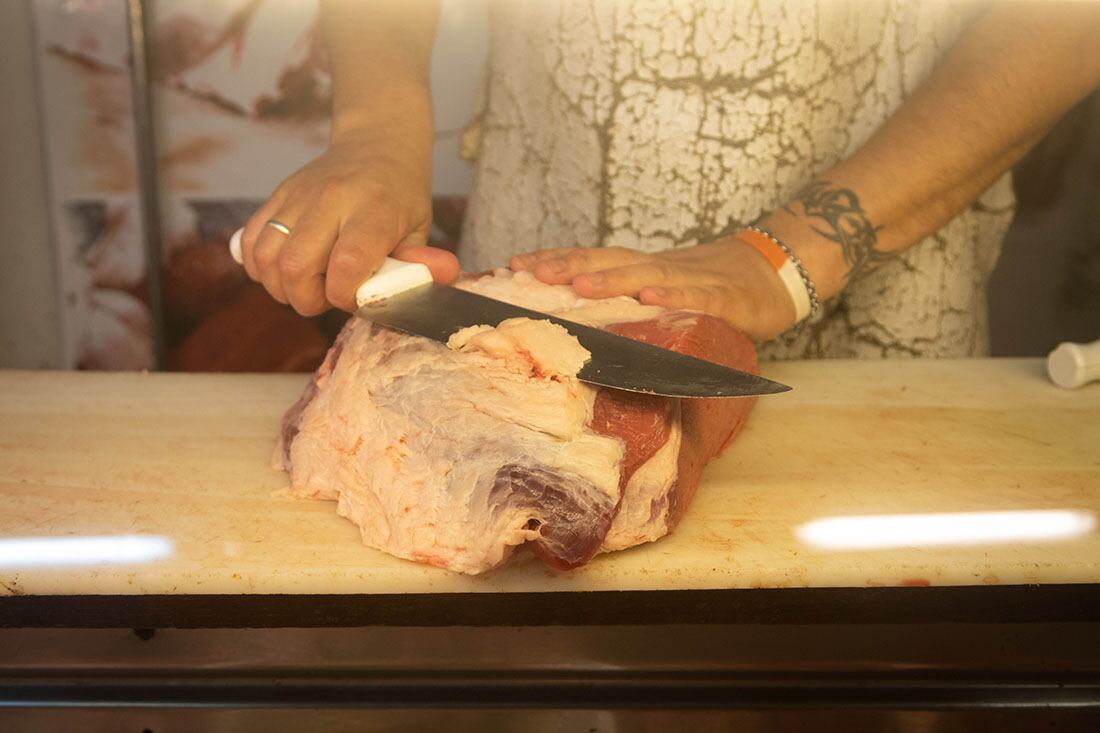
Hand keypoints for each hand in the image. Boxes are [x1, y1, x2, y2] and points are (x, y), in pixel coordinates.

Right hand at [239, 132, 458, 315]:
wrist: (375, 143)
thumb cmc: (400, 194)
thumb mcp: (419, 225)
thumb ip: (419, 261)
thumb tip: (442, 279)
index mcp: (373, 209)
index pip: (346, 263)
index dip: (342, 295)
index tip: (352, 298)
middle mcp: (331, 200)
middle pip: (296, 264)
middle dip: (306, 298)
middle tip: (325, 297)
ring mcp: (298, 196)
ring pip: (266, 255)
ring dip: (279, 286)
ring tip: (304, 286)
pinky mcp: (277, 195)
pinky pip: (249, 239)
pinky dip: (258, 266)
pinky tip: (280, 271)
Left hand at [510, 237, 796, 339]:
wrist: (777, 270)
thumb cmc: (715, 288)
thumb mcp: (668, 293)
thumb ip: (633, 307)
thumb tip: (581, 329)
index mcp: (646, 270)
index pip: (595, 260)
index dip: (558, 260)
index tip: (516, 264)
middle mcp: (663, 269)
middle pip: (611, 261)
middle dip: (570, 266)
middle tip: (530, 272)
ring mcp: (694, 279)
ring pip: (647, 275)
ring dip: (612, 280)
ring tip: (578, 285)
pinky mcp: (726, 298)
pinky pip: (696, 295)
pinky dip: (672, 295)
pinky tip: (649, 297)